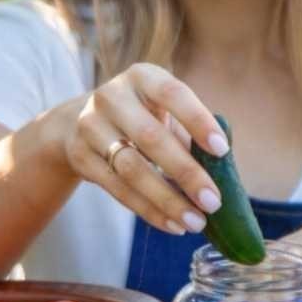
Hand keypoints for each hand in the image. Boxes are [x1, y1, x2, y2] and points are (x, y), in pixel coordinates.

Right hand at [63, 63, 228, 235]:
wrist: (78, 123)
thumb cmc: (142, 117)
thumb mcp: (163, 111)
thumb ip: (190, 133)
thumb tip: (223, 173)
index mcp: (142, 77)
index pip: (172, 94)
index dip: (198, 121)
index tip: (222, 150)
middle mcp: (111, 96)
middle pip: (150, 138)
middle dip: (186, 173)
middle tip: (213, 202)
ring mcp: (90, 126)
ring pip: (131, 169)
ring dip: (167, 200)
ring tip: (195, 222)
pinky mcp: (81, 157)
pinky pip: (118, 190)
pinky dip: (149, 211)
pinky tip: (173, 224)